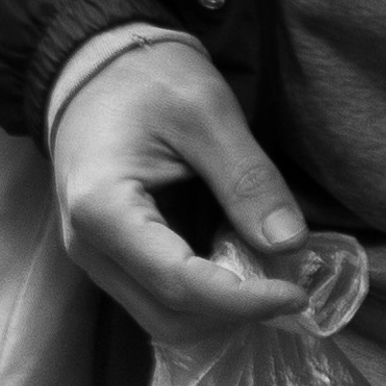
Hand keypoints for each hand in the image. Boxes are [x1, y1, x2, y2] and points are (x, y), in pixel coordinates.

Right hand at [47, 33, 316, 342]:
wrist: (93, 65)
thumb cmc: (147, 78)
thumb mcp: (208, 113)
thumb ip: (248, 180)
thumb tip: (290, 245)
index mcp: (104, 209)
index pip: (179, 283)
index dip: (243, 301)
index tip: (297, 294)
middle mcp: (88, 247)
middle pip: (169, 318)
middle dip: (233, 315)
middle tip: (286, 287)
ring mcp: (94, 258)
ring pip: (162, 320)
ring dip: (219, 312)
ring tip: (265, 277)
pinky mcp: (109, 258)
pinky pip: (157, 299)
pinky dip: (204, 297)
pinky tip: (237, 266)